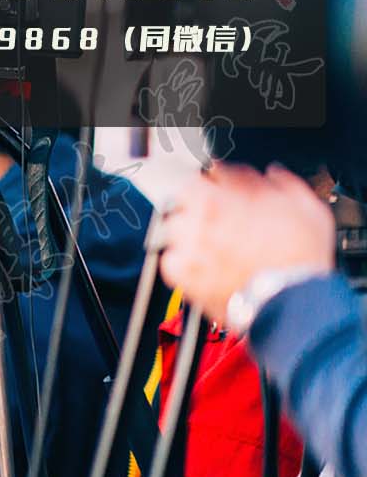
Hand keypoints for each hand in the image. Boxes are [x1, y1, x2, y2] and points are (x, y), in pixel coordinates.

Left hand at [157, 162, 334, 324]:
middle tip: (219, 219)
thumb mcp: (305, 207)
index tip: (221, 188)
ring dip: (188, 233)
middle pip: (182, 203)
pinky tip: (204, 266)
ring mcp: (187, 248)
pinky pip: (171, 261)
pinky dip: (183, 263)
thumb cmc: (300, 257)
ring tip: (212, 245)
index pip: (201, 176)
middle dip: (198, 207)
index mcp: (218, 198)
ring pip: (173, 230)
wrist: (293, 300)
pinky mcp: (182, 276)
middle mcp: (195, 219)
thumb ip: (283, 184)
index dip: (214, 183)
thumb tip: (273, 176)